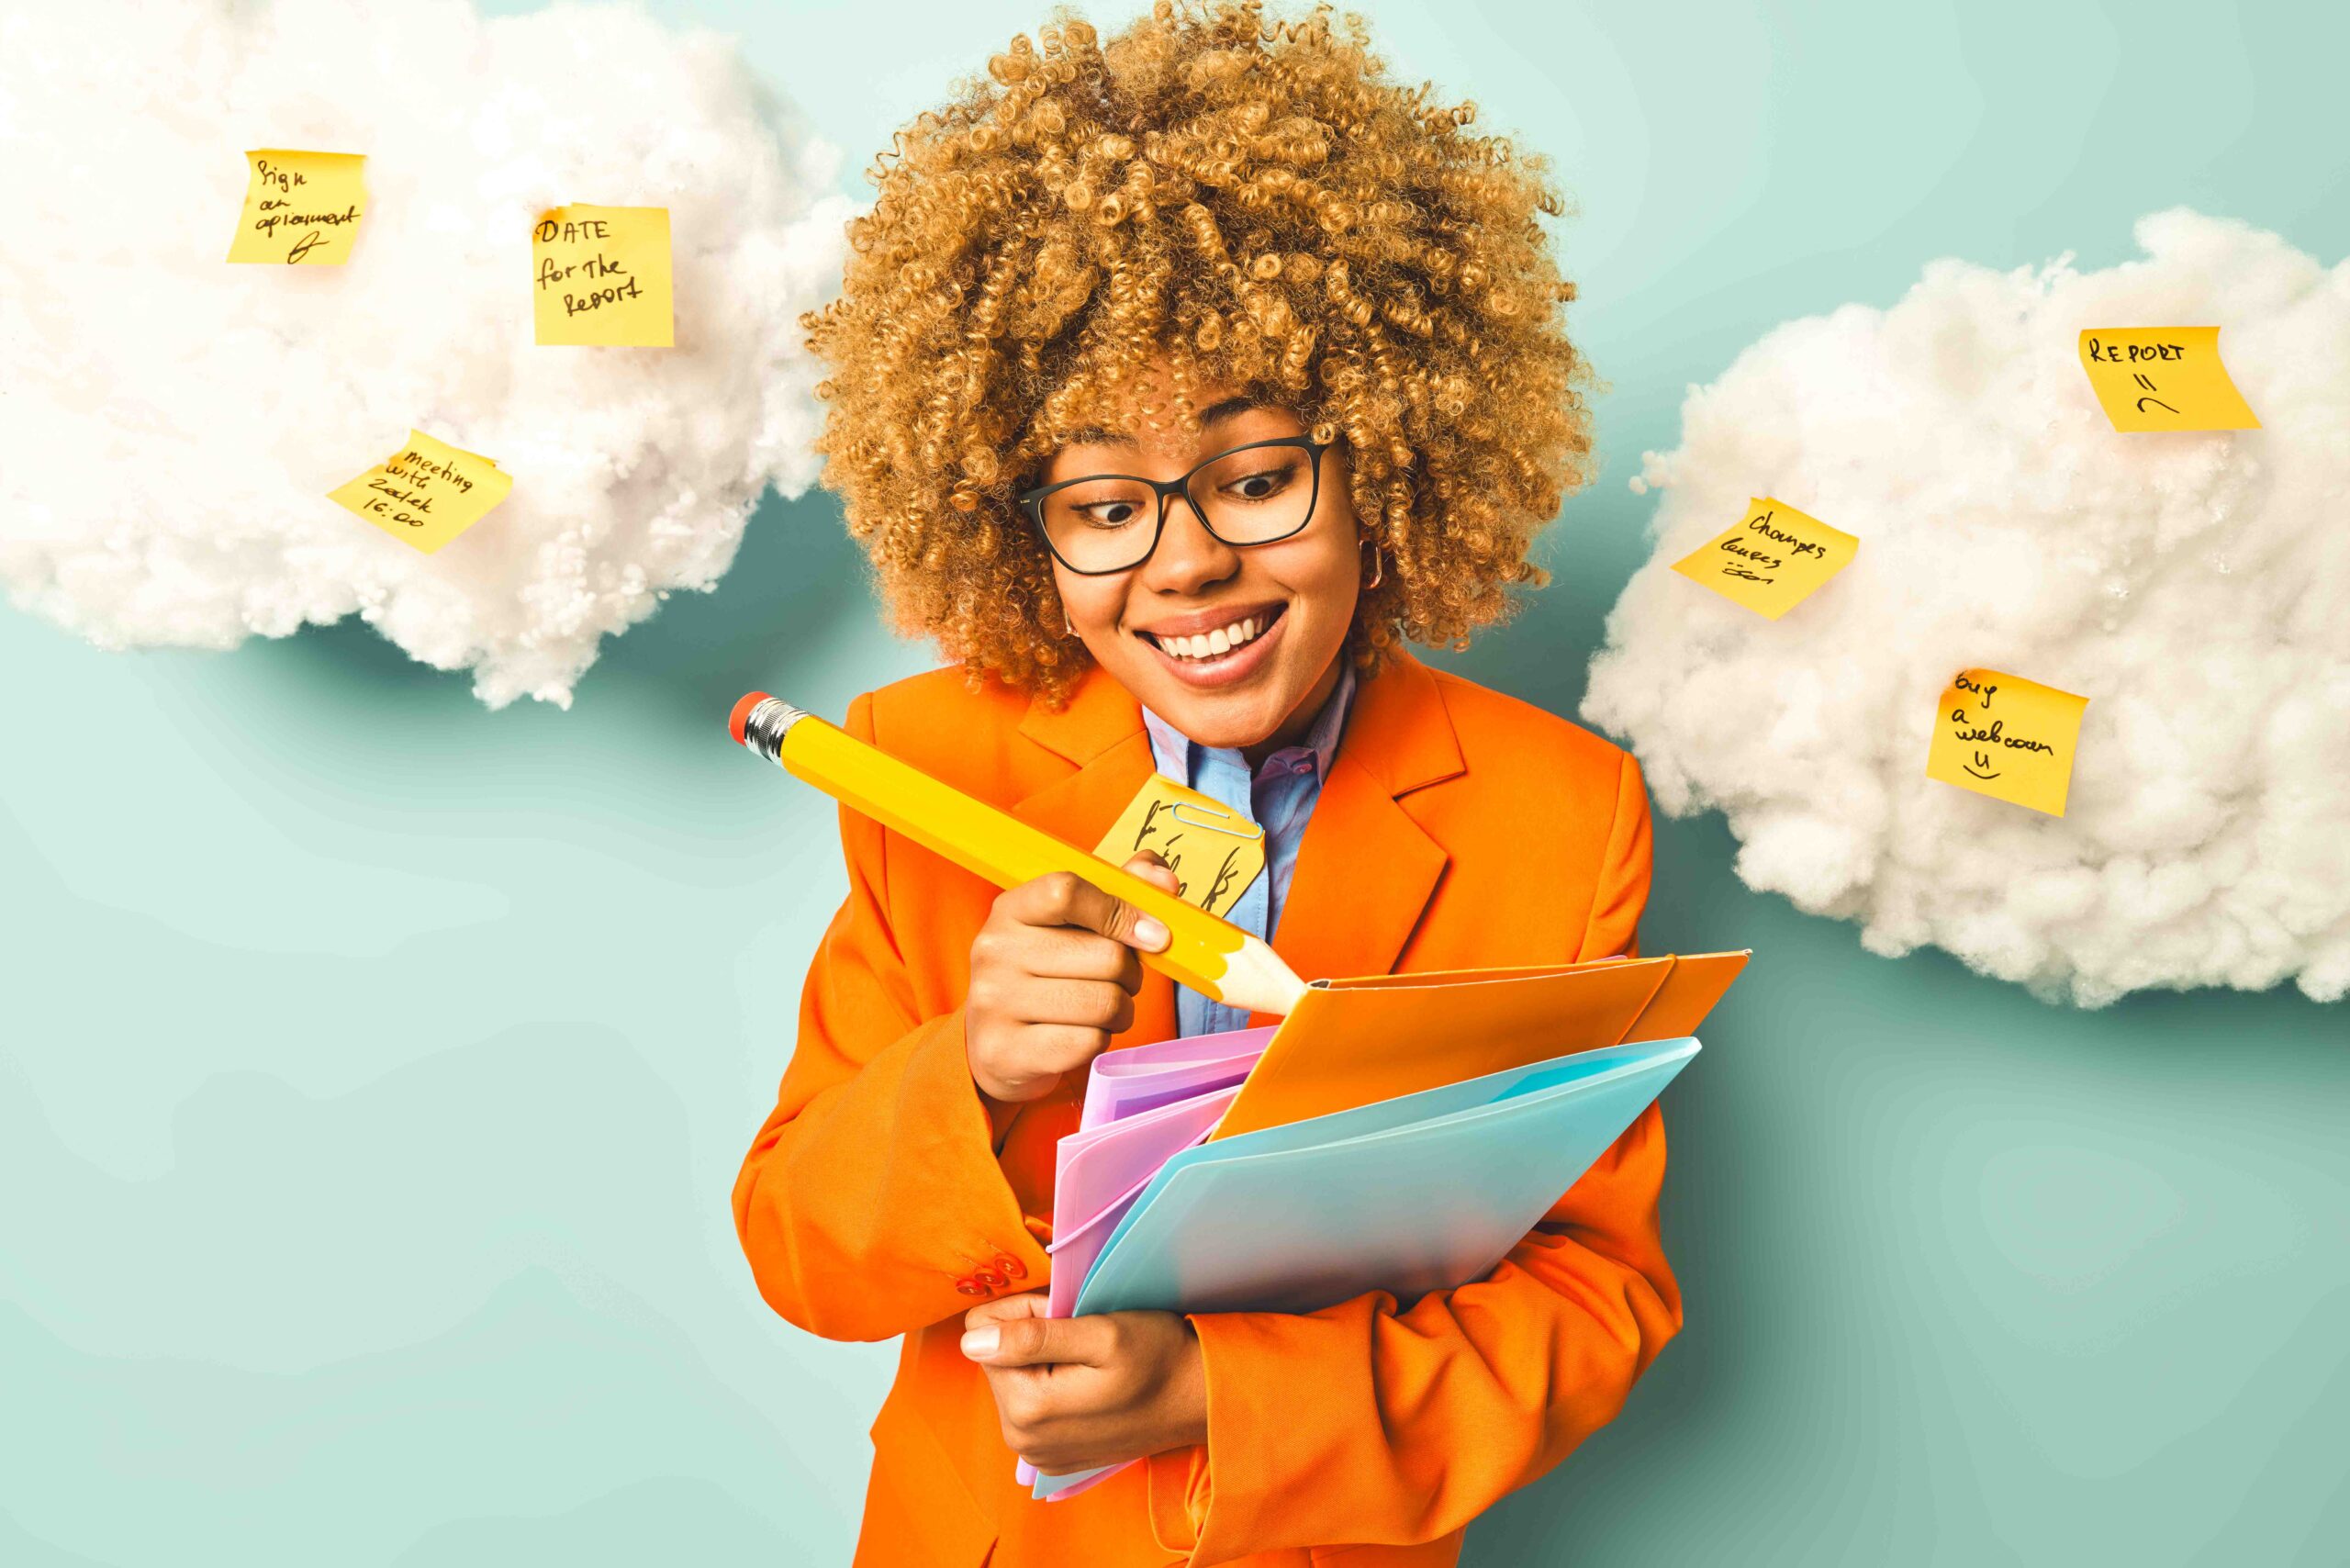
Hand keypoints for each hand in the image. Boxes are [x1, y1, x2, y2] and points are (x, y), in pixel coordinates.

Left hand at [961, 1290, 1206, 1474]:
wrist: (1198, 1400)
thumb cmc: (1158, 1358)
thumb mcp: (1101, 1334)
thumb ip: (1033, 1337)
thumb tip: (971, 1341)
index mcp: (1028, 1409)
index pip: (985, 1336)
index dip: (1024, 1314)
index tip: (1065, 1316)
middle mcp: (1022, 1439)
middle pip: (996, 1360)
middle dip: (1031, 1337)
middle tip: (1081, 1335)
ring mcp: (1036, 1453)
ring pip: (1012, 1380)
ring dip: (1042, 1360)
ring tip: (1089, 1359)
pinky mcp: (1050, 1455)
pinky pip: (1030, 1405)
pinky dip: (1052, 1384)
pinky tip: (1088, 1383)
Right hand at [965, 854, 1180, 1104]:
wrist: (996, 1046)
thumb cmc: (1046, 975)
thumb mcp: (1074, 926)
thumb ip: (1121, 891)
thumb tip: (1163, 878)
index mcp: (1011, 909)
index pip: (1067, 892)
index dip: (1121, 911)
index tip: (1153, 934)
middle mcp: (995, 951)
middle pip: (1107, 956)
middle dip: (1131, 974)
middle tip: (1121, 981)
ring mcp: (994, 1003)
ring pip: (1105, 1003)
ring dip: (1121, 1011)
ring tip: (1103, 1011)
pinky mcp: (1006, 1051)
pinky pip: (1089, 1042)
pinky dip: (1100, 1040)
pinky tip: (1080, 1035)